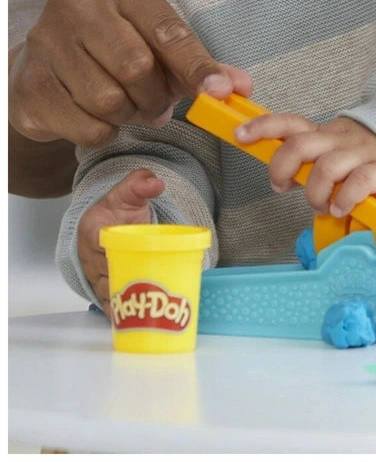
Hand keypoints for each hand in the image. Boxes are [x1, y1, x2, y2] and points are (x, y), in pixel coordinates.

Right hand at [9, 0, 253, 148]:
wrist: (46, 57)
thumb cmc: (115, 42)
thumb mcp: (156, 38)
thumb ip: (197, 61)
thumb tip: (239, 87)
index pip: (168, 31)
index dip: (197, 67)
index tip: (220, 92)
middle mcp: (76, 3)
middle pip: (137, 67)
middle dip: (157, 96)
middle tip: (161, 105)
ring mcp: (46, 42)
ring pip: (109, 100)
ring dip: (131, 114)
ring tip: (131, 106)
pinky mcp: (29, 83)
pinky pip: (85, 125)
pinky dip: (104, 130)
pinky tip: (101, 116)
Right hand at [78, 168, 164, 313]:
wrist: (109, 218)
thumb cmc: (118, 208)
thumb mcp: (128, 192)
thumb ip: (139, 184)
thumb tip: (155, 183)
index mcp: (92, 231)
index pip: (102, 248)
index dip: (117, 260)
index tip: (134, 267)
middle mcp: (89, 257)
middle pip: (106, 276)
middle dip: (125, 287)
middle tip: (149, 297)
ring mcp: (95, 274)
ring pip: (107, 293)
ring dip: (123, 306)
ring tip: (144, 317)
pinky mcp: (103, 286)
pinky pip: (109, 302)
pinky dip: (121, 313)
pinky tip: (137, 324)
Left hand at [234, 114, 375, 216]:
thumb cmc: (364, 154)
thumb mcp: (333, 150)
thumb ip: (309, 162)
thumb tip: (281, 180)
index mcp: (324, 132)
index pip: (288, 122)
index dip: (262, 127)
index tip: (240, 135)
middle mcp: (339, 138)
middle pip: (300, 144)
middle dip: (281, 168)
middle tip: (283, 187)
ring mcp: (362, 151)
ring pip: (326, 167)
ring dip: (315, 194)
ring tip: (321, 206)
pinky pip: (359, 181)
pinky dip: (344, 198)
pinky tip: (341, 207)